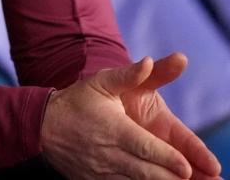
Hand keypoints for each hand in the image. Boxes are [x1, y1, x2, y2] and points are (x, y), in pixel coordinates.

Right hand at [39, 53, 221, 178]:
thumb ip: (128, 74)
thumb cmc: (77, 101)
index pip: (145, 147)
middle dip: (169, 178)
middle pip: (145, 172)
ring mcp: (100, 171)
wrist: (42, 126)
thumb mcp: (101, 81)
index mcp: (114, 128)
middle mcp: (109, 153)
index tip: (187, 168)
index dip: (167, 159)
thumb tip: (150, 62)